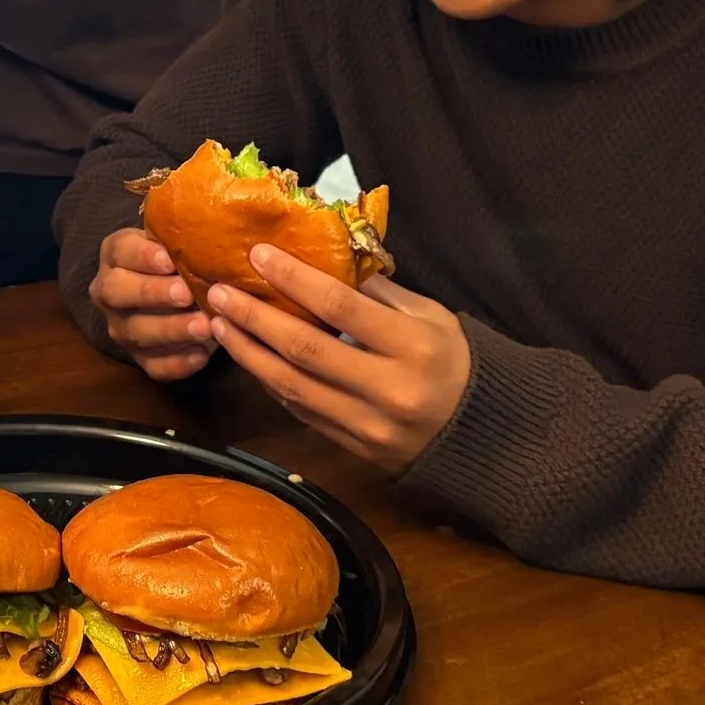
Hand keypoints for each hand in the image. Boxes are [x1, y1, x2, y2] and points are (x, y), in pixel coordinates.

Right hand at [88, 228, 216, 381]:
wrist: (175, 295)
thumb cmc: (181, 260)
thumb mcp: (178, 242)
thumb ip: (190, 236)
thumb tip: (225, 226)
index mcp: (117, 255)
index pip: (121, 251)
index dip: (143, 256)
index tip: (170, 260)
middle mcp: (110, 292)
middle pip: (117, 292)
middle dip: (152, 293)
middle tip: (186, 293)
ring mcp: (122, 327)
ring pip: (136, 331)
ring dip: (171, 330)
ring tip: (204, 326)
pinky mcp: (140, 357)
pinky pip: (153, 365)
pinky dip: (177, 363)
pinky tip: (202, 355)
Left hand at [206, 245, 468, 475]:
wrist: (485, 437)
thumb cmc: (456, 362)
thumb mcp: (430, 316)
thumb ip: (377, 292)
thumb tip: (323, 257)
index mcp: (413, 347)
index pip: (341, 308)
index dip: (294, 279)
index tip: (258, 255)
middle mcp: (388, 390)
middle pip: (305, 350)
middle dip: (255, 318)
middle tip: (219, 292)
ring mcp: (367, 426)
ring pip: (292, 387)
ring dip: (249, 353)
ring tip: (220, 324)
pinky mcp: (353, 449)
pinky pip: (301, 412)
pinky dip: (271, 382)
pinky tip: (250, 356)